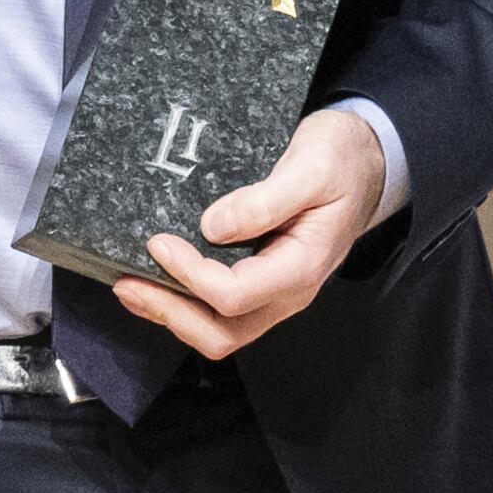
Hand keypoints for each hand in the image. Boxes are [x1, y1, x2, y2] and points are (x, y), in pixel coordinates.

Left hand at [111, 106, 385, 358]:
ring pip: (220, 329)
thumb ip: (267, 200)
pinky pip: (222, 309)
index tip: (158, 242)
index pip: (236, 295)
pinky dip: (184, 302)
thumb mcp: (312, 168)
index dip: (190, 275)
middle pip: (223, 331)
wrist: (366, 162)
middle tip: (126, 283)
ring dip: (172, 314)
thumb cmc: (342, 161)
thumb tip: (213, 226)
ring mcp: (275, 290)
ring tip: (130, 287)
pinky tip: (157, 279)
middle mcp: (287, 290)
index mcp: (301, 267)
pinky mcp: (263, 279)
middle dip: (170, 313)